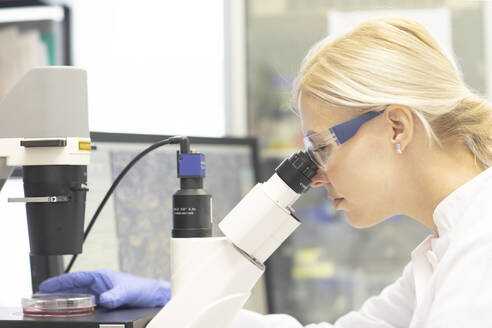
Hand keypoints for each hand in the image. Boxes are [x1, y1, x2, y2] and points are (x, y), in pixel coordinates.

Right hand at [39, 269, 170, 308]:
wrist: (153, 297)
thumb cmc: (142, 289)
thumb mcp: (128, 291)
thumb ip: (116, 295)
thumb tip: (105, 300)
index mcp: (102, 276)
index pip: (76, 278)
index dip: (60, 281)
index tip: (45, 285)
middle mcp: (99, 283)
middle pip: (73, 287)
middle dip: (56, 291)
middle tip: (39, 297)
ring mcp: (101, 292)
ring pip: (77, 296)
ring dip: (64, 299)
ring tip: (48, 304)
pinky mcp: (104, 301)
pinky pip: (85, 304)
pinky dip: (75, 307)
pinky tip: (68, 312)